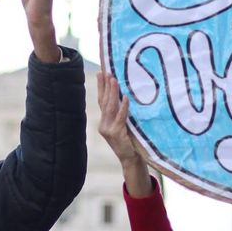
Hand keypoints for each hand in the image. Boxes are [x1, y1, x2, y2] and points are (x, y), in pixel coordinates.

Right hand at [97, 71, 151, 197]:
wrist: (131, 159)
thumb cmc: (130, 140)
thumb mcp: (123, 124)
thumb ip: (121, 112)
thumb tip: (125, 94)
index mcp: (104, 121)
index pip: (101, 100)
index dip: (101, 87)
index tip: (101, 72)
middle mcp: (103, 124)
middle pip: (103, 101)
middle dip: (105, 86)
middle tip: (107, 71)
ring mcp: (108, 130)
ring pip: (110, 107)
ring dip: (113, 92)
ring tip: (114, 80)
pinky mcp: (116, 134)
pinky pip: (120, 117)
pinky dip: (123, 107)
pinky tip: (126, 97)